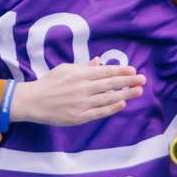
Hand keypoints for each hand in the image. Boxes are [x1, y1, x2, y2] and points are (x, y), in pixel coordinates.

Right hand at [11, 61, 143, 126]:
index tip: (133, 70)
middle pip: (110, 84)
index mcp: (79, 74)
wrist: (33, 102)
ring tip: (138, 91)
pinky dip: (111, 108)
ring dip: (125, 94)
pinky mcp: (79, 116)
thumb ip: (83, 66)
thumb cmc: (49, 83)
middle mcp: (82, 88)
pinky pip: (99, 112)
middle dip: (128, 81)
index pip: (104, 72)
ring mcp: (81, 103)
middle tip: (142, 79)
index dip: (120, 71)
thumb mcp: (65, 69)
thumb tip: (98, 61)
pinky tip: (122, 104)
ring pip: (108, 98)